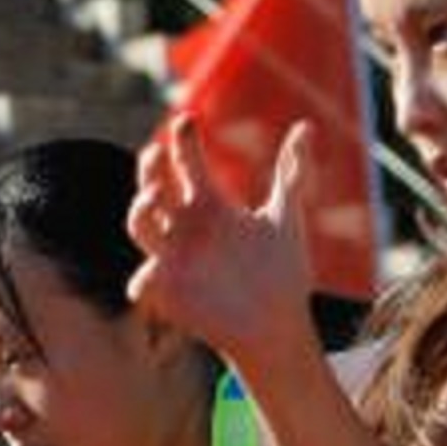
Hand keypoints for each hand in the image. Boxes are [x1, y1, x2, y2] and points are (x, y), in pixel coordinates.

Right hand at [127, 118, 324, 372]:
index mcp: (209, 204)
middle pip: (154, 186)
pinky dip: (143, 279)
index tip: (187, 120)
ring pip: (140, 226)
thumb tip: (306, 126)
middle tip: (157, 151)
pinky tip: (150, 276)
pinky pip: (143, 283)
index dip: (182, 140)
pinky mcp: (169, 292)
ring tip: (153, 196)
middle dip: (150, 168)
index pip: (186, 162)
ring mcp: (173, 257)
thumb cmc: (281, 272)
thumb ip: (291, 173)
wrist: (280, 324)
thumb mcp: (286, 217)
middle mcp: (185, 226)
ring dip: (140, 209)